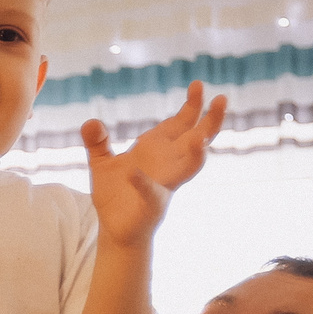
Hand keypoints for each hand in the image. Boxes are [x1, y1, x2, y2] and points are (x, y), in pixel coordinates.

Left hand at [80, 81, 227, 247]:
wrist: (114, 229)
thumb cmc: (115, 194)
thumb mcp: (102, 163)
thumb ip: (97, 142)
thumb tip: (90, 122)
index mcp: (159, 151)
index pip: (182, 125)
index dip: (192, 106)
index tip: (197, 85)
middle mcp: (168, 166)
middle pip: (197, 141)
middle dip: (210, 122)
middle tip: (222, 99)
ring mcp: (163, 186)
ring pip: (188, 169)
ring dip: (195, 155)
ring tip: (201, 141)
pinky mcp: (150, 207)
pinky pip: (149, 193)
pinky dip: (142, 184)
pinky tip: (134, 174)